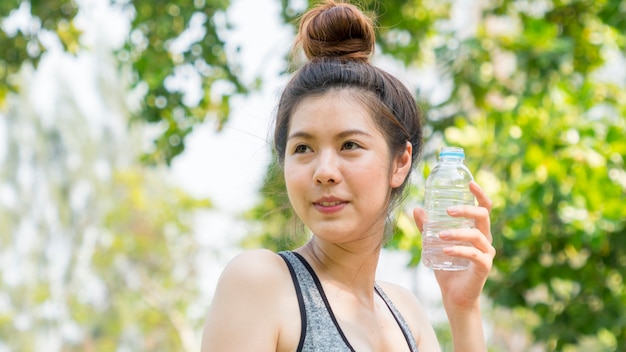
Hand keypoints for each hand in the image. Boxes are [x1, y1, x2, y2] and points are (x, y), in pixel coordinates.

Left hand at [413, 181, 495, 308]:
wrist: (454, 295)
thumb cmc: (447, 267)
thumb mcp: (434, 244)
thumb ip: (427, 228)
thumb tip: (417, 209)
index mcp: (477, 230)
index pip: (484, 207)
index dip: (479, 194)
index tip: (469, 182)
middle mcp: (485, 239)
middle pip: (484, 216)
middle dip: (466, 209)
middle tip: (448, 210)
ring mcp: (487, 253)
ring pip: (477, 235)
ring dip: (457, 232)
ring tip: (439, 235)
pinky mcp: (484, 267)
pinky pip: (474, 254)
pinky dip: (459, 250)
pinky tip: (445, 249)